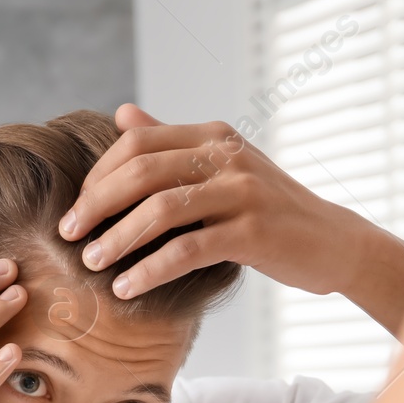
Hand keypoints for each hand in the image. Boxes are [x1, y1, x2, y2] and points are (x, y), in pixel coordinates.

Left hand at [58, 103, 382, 299]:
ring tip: (93, 265)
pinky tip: (128, 287)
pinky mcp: (253, 232)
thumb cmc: (272, 211)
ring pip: (161, 210)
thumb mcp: (224, 168)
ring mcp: (243, 192)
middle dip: (96, 205)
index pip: (138, 144)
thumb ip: (174, 142)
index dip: (99, 177)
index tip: (77, 210)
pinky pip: (188, 250)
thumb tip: (122, 115)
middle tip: (69, 236)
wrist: (334, 243)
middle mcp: (227, 156)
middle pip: (142, 172)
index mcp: (214, 136)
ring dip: (118, 239)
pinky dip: (151, 270)